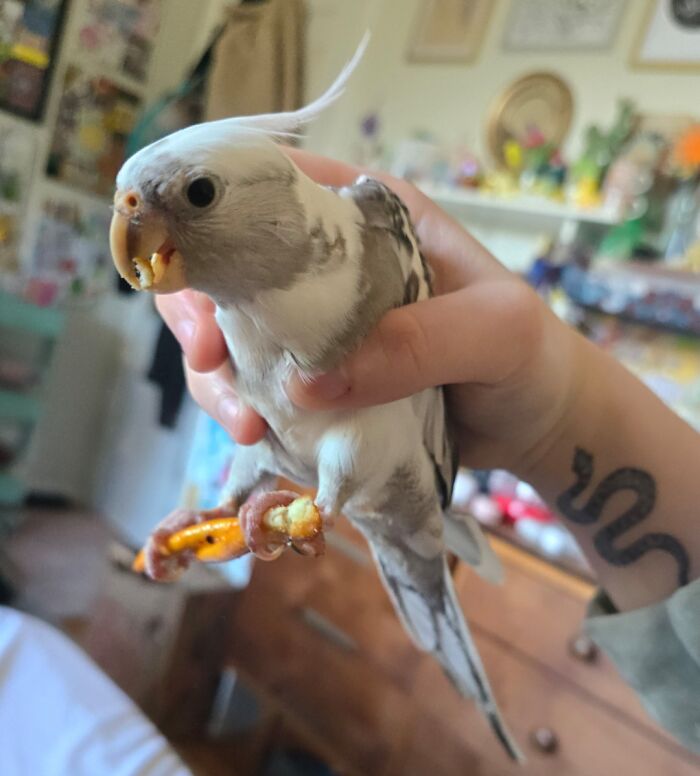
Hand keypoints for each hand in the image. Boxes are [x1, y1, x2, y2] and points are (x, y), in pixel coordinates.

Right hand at [157, 149, 586, 472]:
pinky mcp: (319, 380)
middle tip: (207, 362)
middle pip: (231, 267)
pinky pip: (263, 389)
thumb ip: (418, 342)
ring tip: (246, 425)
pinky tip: (261, 438)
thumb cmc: (527, 355)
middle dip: (197, 311)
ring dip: (220, 379)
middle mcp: (332, 264)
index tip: (191, 270)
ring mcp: (319, 327)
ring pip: (236, 337)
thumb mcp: (494, 331)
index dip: (213, 216)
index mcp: (368, 216)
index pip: (271, 187)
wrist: (537, 420)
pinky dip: (249, 411)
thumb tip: (307, 381)